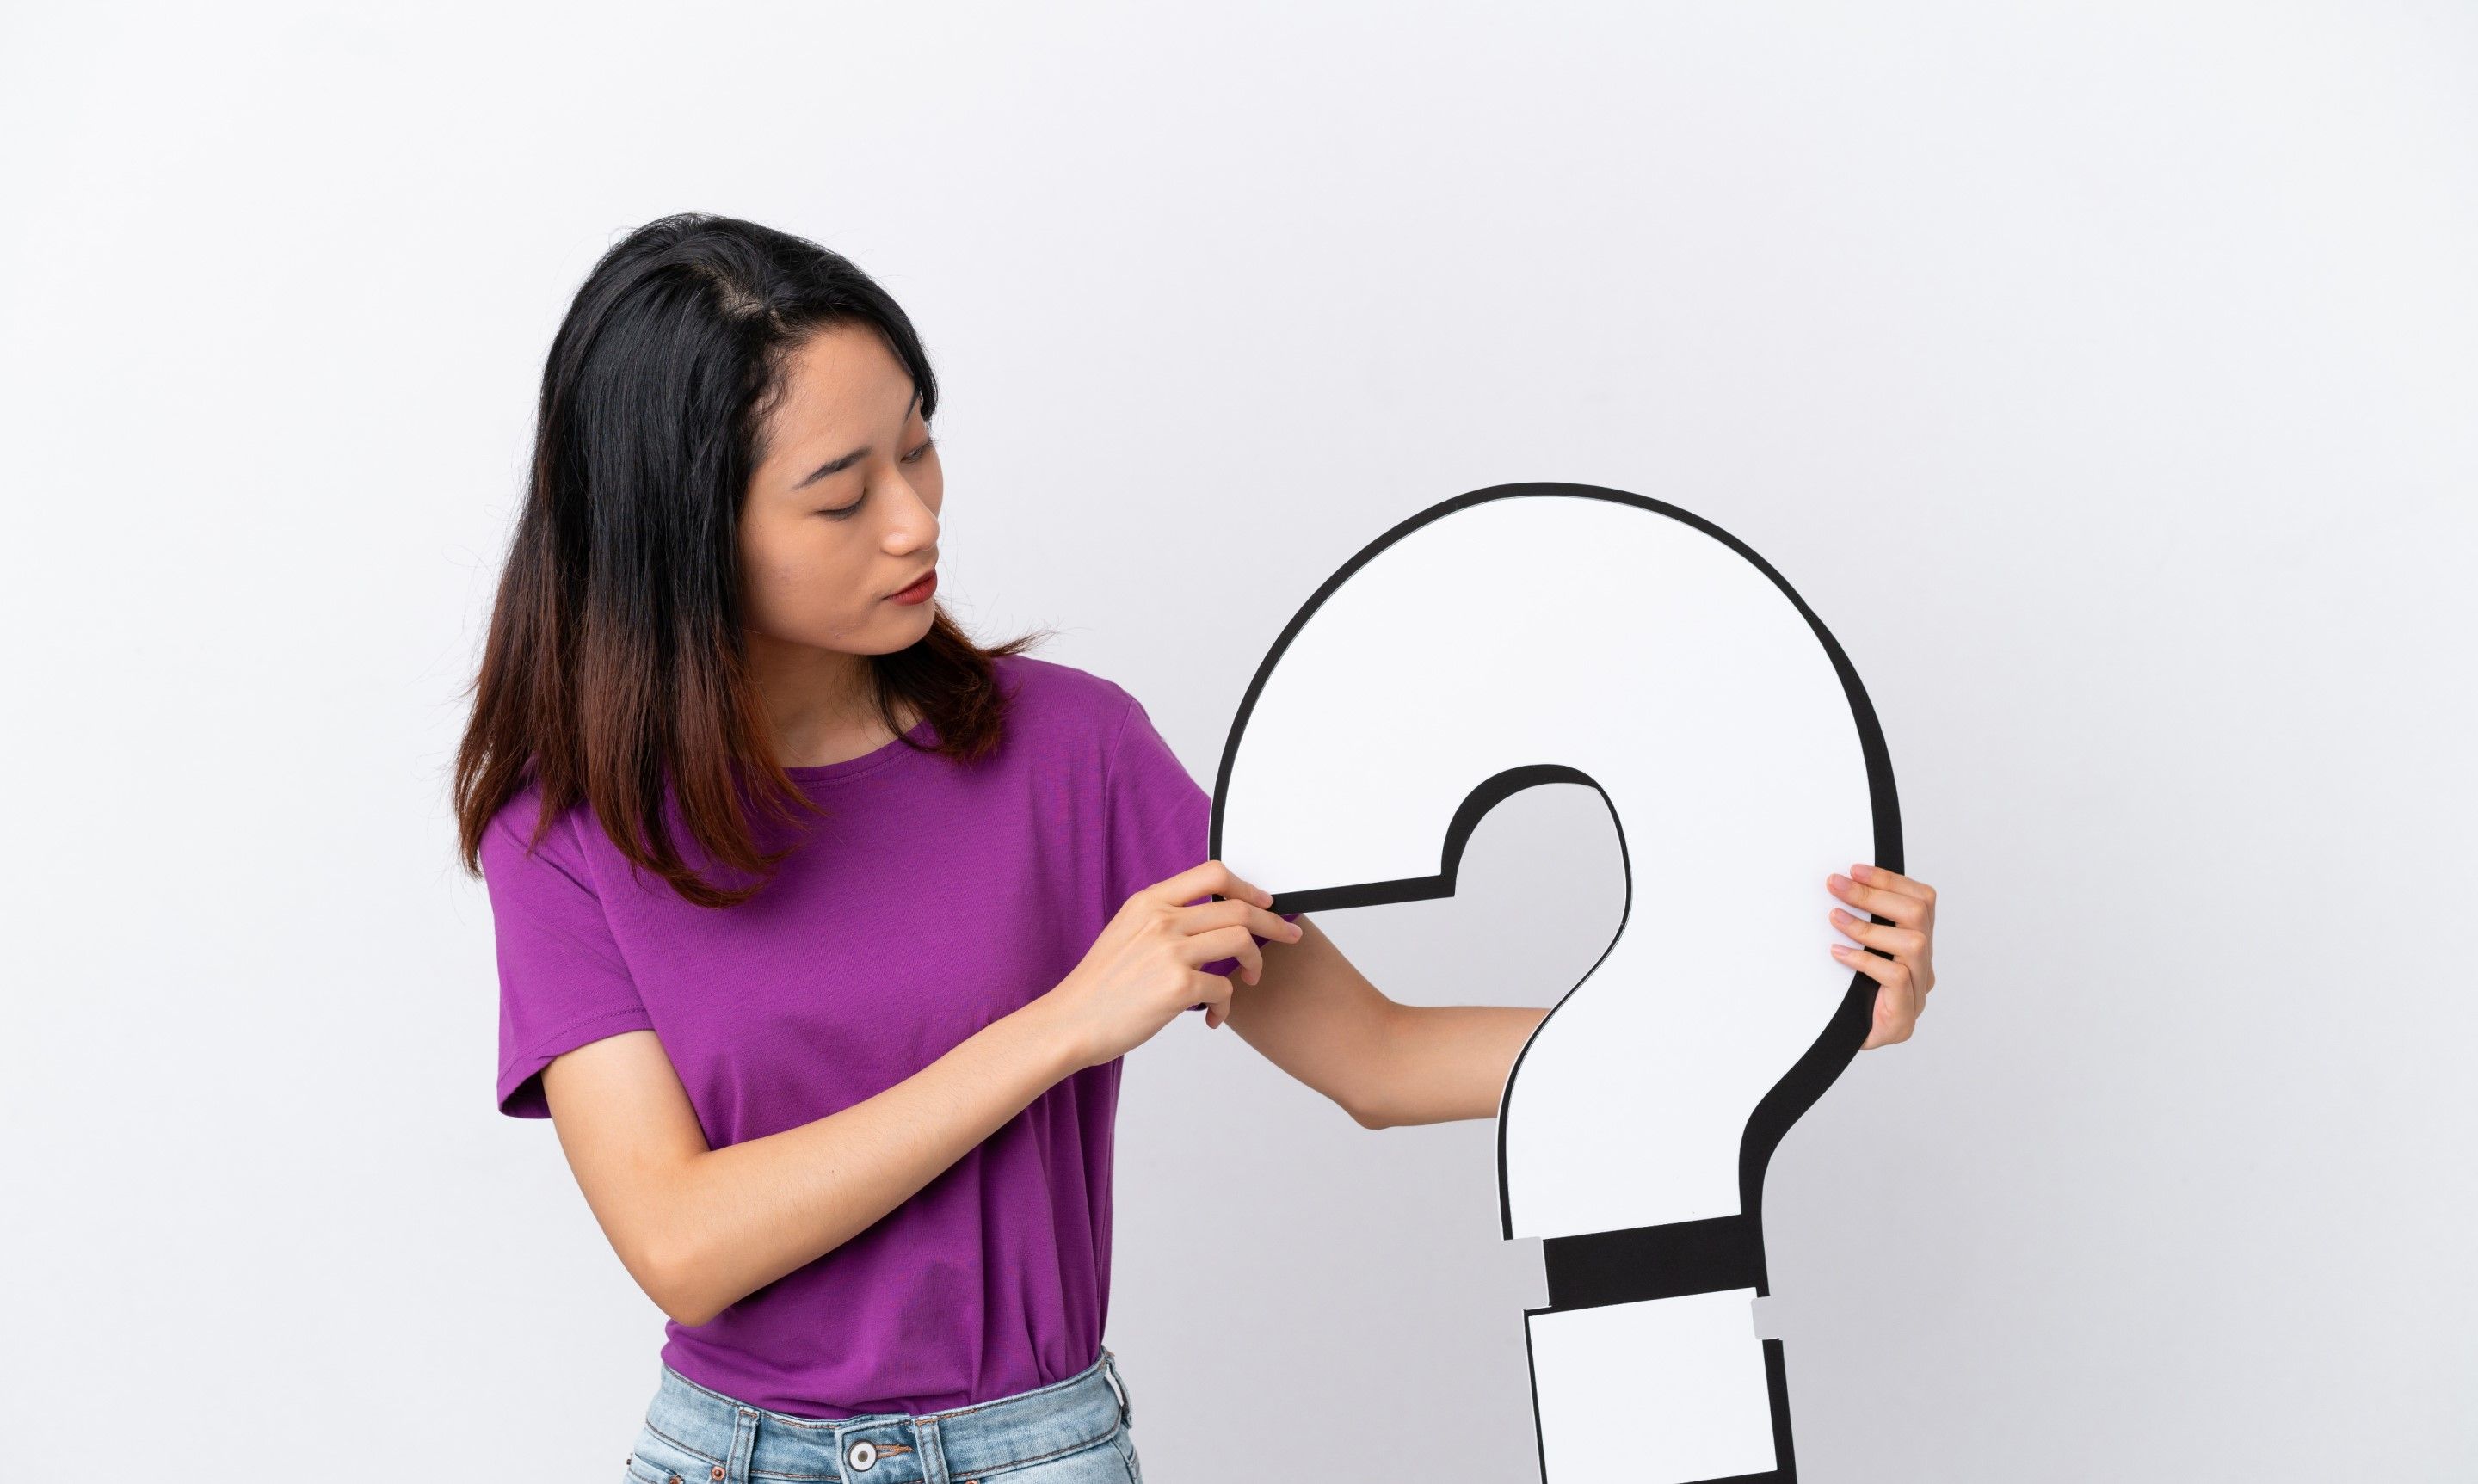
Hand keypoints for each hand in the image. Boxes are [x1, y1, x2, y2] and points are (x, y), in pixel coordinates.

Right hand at [1037, 860, 1301, 1070]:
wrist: (1069, 1022)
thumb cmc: (1098, 987)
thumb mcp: (1125, 933)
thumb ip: (1162, 920)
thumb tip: (1207, 920)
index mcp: (1148, 902)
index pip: (1213, 874)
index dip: (1248, 887)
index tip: (1264, 903)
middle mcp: (1162, 920)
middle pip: (1238, 908)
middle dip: (1273, 923)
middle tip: (1288, 936)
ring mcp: (1170, 951)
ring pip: (1242, 940)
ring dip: (1256, 962)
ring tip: (1248, 980)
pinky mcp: (1178, 986)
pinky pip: (1225, 987)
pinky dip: (1226, 1004)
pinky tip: (1213, 1016)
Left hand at [1828, 863, 1938, 1049]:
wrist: (1837, 1042)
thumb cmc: (1845, 992)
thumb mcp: (1854, 947)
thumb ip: (1860, 920)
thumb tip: (1838, 882)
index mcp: (1918, 946)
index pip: (1922, 901)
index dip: (1890, 881)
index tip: (1854, 869)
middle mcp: (1924, 968)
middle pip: (1919, 915)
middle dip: (1874, 895)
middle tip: (1836, 886)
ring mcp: (1919, 994)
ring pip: (1914, 944)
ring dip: (1868, 927)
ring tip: (1834, 919)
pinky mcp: (1904, 1018)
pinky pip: (1896, 977)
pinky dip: (1864, 960)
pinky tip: (1838, 954)